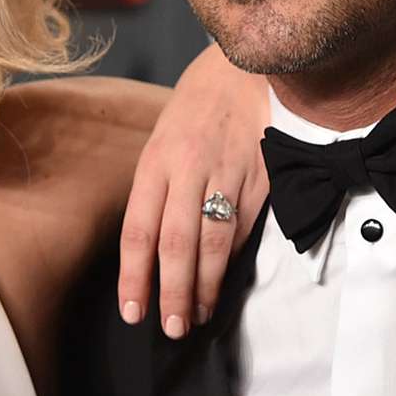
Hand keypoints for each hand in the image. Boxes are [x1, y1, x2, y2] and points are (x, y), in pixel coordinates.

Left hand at [118, 43, 269, 335]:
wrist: (245, 67)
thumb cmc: (195, 114)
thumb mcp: (162, 144)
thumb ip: (156, 196)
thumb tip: (152, 257)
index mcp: (156, 161)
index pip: (139, 230)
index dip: (135, 277)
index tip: (133, 312)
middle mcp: (189, 168)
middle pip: (176, 243)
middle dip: (173, 292)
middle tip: (171, 328)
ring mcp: (228, 173)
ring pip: (214, 241)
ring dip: (205, 285)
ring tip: (197, 314)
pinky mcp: (262, 177)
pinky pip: (245, 227)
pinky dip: (232, 259)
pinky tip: (223, 280)